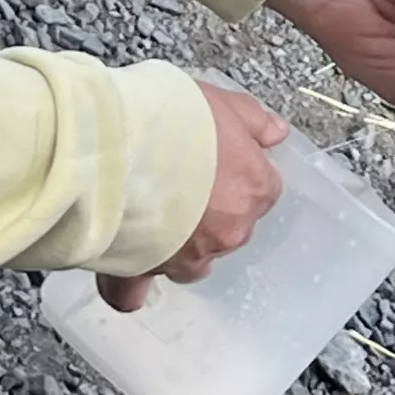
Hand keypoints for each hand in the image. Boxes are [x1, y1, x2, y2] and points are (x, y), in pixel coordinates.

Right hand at [98, 85, 285, 309]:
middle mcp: (227, 230)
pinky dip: (130, 286)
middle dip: (207, 212)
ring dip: (178, 247)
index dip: (237, 174)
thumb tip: (275, 133)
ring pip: (192, 262)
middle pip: (229, 228)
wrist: (118, 143)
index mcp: (252, 189)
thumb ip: (253, 120)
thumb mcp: (220, 102)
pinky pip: (134, 292)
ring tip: (147, 218)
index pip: (262, 190)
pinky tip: (122, 271)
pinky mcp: (141, 268)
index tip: (215, 160)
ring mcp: (187, 255)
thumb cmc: (171, 119)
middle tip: (175, 180)